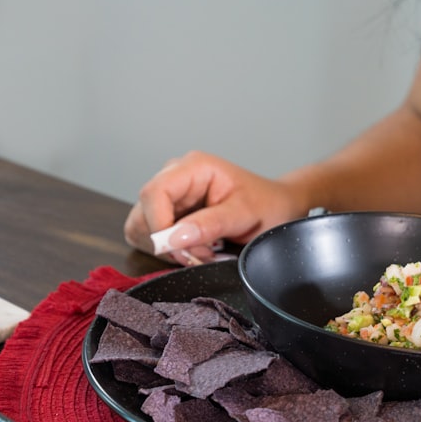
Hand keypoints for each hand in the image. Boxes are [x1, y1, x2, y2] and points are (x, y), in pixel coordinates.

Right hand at [123, 151, 307, 265]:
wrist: (278, 209)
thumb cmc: (267, 205)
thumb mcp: (245, 215)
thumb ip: (210, 225)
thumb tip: (174, 238)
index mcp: (193, 167)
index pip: (154, 193)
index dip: (159, 226)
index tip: (179, 249)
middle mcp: (176, 177)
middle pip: (143, 213)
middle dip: (167, 243)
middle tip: (200, 254)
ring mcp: (170, 196)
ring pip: (142, 228)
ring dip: (169, 249)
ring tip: (203, 252)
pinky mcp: (169, 214)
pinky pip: (151, 238)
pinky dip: (171, 251)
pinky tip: (196, 250)